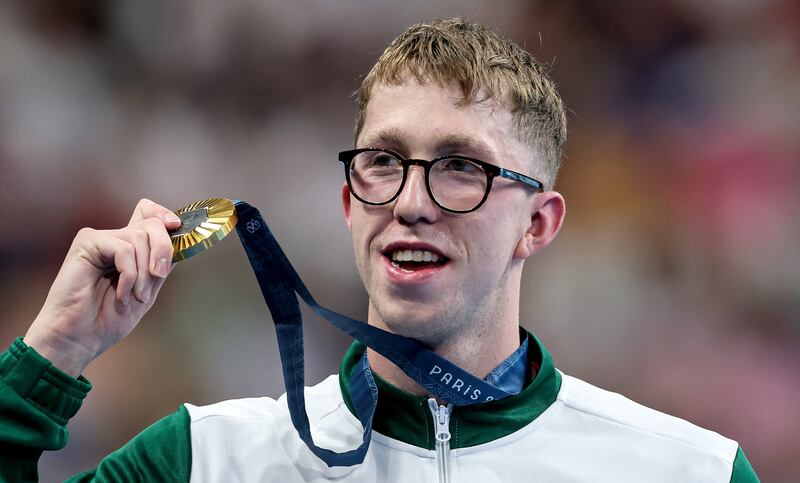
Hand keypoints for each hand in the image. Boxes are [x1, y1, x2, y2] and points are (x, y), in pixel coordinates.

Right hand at [23, 199, 180, 376]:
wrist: (79, 338)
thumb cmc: (108, 318)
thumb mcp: (148, 289)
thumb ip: (162, 264)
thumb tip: (183, 242)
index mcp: (129, 248)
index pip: (149, 213)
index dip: (164, 215)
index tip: (178, 227)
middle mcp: (115, 239)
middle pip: (151, 223)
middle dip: (163, 251)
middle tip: (159, 276)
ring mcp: (100, 239)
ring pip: (140, 237)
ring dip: (144, 272)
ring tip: (136, 296)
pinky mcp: (87, 242)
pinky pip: (124, 249)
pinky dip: (129, 274)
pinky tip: (122, 294)